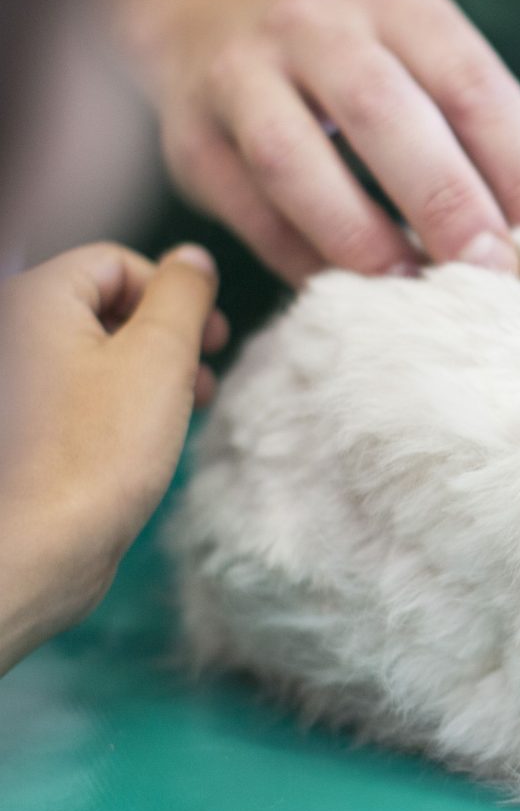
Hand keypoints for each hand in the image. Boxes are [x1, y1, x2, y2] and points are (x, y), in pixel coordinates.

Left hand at [0, 243, 224, 670]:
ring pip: (92, 351)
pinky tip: (145, 438)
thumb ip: (183, 294)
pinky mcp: (19, 431)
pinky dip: (117, 402)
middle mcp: (12, 335)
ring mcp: (14, 386)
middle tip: (205, 371)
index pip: (114, 262)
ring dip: (147, 369)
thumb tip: (193, 258)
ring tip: (185, 408)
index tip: (209, 337)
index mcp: (32, 299)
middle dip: (163, 334)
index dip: (171, 292)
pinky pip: (75, 393)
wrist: (37, 551)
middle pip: (101, 305)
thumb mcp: (160, 356)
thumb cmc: (98, 451)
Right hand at [119, 0, 519, 283]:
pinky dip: (304, 259)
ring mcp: (239, 74)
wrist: (209, 7)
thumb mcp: (419, 56)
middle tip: (495, 274)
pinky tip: (352, 298)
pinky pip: (249, 210)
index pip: (474, 85)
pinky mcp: (190, 137)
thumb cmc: (357, 60)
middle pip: (384, 113)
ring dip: (361, 237)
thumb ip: (477, 130)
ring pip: (293, 161)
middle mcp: (314, 24)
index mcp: (396, 1)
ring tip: (417, 293)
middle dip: (446, 202)